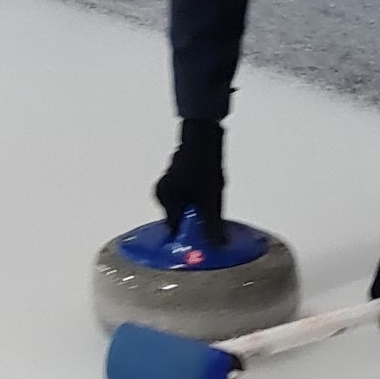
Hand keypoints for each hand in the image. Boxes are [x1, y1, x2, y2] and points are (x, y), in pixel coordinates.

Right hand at [154, 119, 225, 241]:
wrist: (203, 132)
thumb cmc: (204, 165)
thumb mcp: (211, 198)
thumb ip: (212, 224)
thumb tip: (219, 246)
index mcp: (166, 200)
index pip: (176, 230)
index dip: (191, 234)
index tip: (205, 236)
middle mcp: (161, 194)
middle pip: (179, 219)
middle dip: (196, 218)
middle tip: (212, 210)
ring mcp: (166, 185)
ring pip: (182, 207)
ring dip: (197, 206)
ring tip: (211, 194)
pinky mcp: (173, 177)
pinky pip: (183, 196)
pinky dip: (195, 196)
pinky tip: (207, 187)